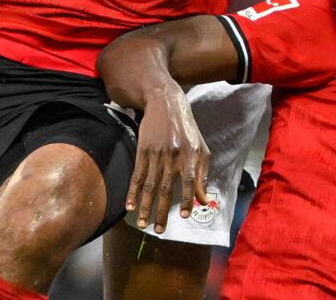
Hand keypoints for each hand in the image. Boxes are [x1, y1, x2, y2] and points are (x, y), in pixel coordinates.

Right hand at [125, 88, 211, 233]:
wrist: (166, 104)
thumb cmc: (187, 130)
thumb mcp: (201, 148)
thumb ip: (203, 175)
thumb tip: (204, 200)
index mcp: (191, 155)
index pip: (190, 181)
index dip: (188, 198)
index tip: (185, 216)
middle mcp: (174, 155)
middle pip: (166, 188)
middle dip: (162, 211)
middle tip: (159, 230)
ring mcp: (157, 153)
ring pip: (150, 185)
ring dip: (145, 207)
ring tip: (143, 224)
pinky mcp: (143, 151)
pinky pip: (137, 175)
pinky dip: (132, 192)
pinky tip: (130, 206)